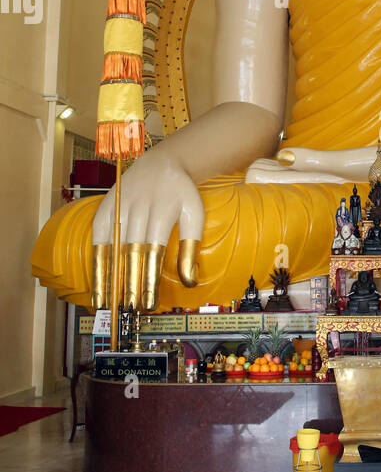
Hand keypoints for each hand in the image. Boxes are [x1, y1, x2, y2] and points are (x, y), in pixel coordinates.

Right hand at [90, 152, 203, 310]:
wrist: (161, 163)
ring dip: (111, 277)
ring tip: (109, 304)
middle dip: (131, 282)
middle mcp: (138, 207)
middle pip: (132, 251)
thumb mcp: (194, 214)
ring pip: (114, 247)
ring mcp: (119, 207)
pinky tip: (97, 284)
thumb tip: (190, 280)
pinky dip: (96, 262)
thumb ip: (191, 246)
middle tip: (131, 308)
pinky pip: (98, 238)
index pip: (154, 251)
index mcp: (163, 209)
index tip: (149, 303)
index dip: (150, 279)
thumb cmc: (180, 194)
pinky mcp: (105, 208)